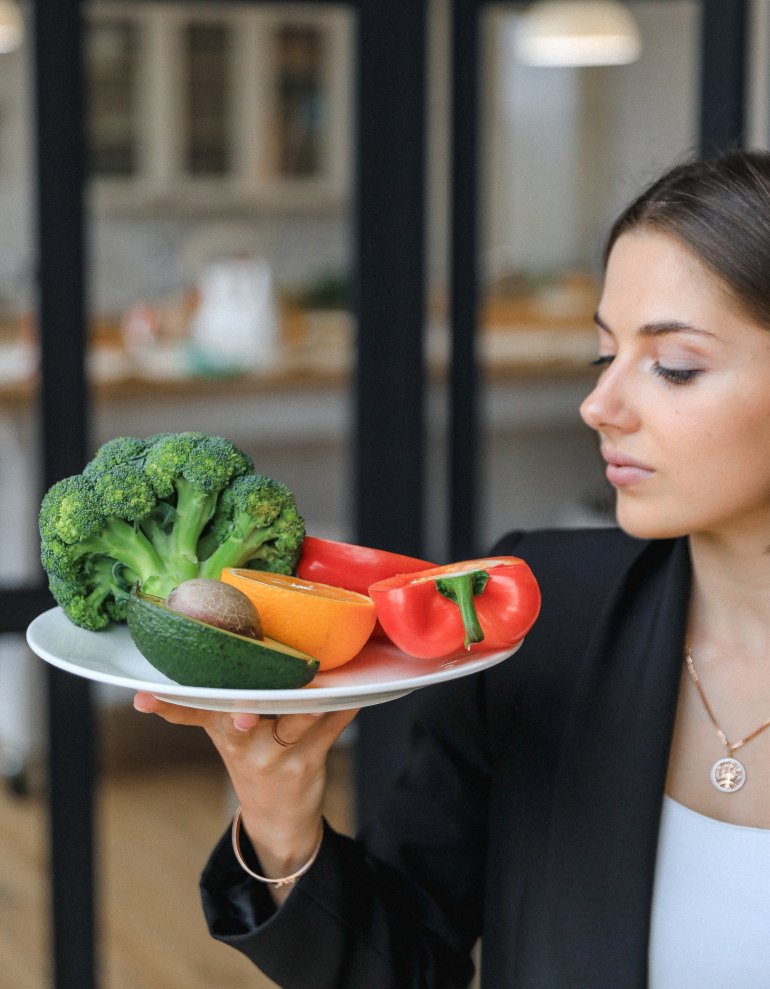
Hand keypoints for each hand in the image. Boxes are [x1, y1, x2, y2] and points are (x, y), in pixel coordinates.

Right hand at [133, 692, 357, 900]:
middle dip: (240, 710)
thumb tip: (195, 640)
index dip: (166, 705)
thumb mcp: (223, 733)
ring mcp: (275, 755)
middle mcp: (243, 742)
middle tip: (242, 707)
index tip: (142, 698)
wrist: (278, 817)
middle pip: (239, 721)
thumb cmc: (253, 755)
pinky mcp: (306, 761)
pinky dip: (342, 712)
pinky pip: (329, 730)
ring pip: (290, 724)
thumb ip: (211, 700)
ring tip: (313, 690)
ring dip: (302, 708)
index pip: (189, 712)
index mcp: (221, 727)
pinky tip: (355, 696)